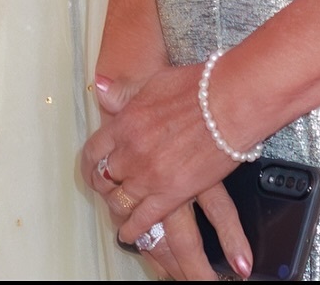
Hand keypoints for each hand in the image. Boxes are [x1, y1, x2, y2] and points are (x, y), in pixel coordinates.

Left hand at [81, 69, 252, 279]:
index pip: (94, 150)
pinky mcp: (173, 193)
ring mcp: (149, 175)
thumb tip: (102, 89)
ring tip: (119, 215)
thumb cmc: (196, 87)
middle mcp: (130, 152)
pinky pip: (145, 218)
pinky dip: (134, 229)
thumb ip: (124, 93)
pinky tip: (130, 235)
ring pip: (121, 201)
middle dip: (106, 185)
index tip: (93, 169)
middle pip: (106, 177)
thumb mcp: (151, 83)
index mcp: (123, 124)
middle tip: (109, 192)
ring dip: (118, 208)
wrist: (229, 102)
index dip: (91, 163)